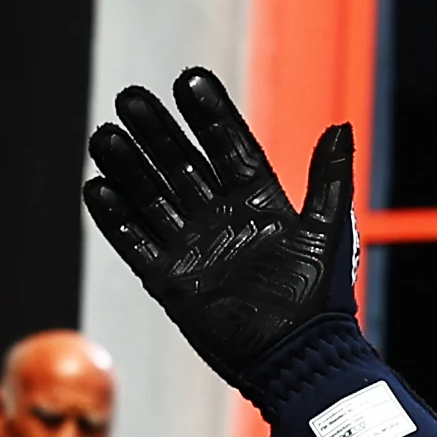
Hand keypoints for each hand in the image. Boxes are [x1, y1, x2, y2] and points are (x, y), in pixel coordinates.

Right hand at [81, 69, 358, 391]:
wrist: (299, 358)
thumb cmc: (321, 300)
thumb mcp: (327, 232)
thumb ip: (329, 180)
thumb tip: (340, 127)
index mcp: (260, 203)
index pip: (228, 147)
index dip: (210, 115)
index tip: (189, 79)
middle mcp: (222, 218)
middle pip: (181, 164)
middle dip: (158, 132)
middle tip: (132, 98)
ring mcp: (193, 246)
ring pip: (152, 196)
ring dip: (128, 166)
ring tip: (105, 134)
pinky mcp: (170, 279)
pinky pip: (135, 242)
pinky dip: (116, 217)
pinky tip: (96, 186)